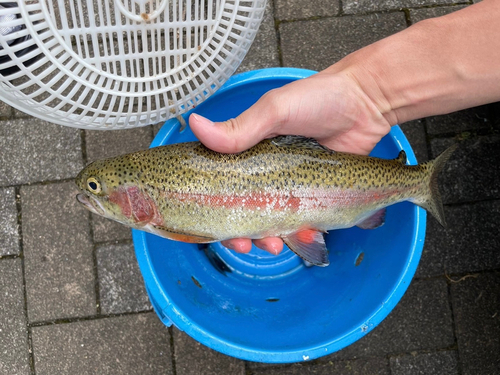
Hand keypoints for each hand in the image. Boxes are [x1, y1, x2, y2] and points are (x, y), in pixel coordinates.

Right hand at [189, 68, 391, 254]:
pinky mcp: (317, 196)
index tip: (214, 227)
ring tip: (275, 245)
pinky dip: (302, 235)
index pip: (223, 186)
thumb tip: (194, 125)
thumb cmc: (318, 98)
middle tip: (245, 244)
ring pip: (273, 223)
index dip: (216, 210)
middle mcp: (266, 174)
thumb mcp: (275, 110)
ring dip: (270, 240)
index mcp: (248, 154)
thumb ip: (240, 127)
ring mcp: (292, 188)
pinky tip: (305, 236)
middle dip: (241, 234)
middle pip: (245, 212)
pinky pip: (304, 222)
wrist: (366, 103)